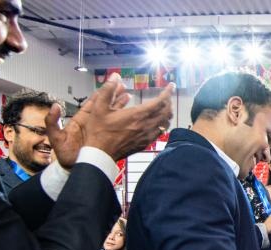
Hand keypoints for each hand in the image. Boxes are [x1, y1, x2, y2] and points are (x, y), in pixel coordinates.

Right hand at [46, 73, 174, 166]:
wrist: (100, 153)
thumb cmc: (99, 131)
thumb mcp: (99, 107)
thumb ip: (108, 90)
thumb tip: (115, 76)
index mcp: (137, 115)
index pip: (160, 102)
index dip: (168, 93)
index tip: (171, 86)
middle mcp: (145, 125)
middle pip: (166, 112)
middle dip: (169, 102)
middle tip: (166, 96)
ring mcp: (146, 136)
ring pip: (165, 123)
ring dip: (167, 114)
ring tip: (165, 108)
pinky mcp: (145, 144)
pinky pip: (159, 133)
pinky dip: (163, 125)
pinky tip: (158, 123)